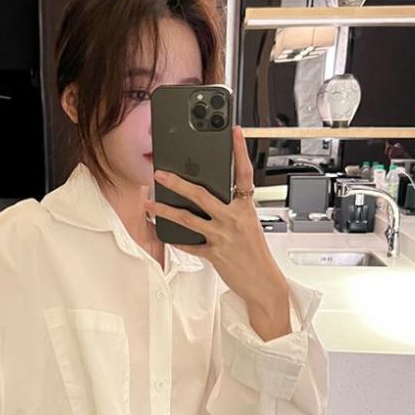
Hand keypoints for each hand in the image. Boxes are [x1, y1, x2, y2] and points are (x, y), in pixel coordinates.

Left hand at [151, 127, 294, 341]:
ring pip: (188, 219)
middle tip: (160, 173)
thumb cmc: (257, 254)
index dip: (240, 151)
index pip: (244, 174)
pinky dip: (176, 240)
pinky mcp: (214, 254)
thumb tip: (212, 198)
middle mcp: (233, 219)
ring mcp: (222, 237)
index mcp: (246, 208)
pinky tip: (164, 234)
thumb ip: (233, 209)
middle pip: (202, 195)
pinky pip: (190, 245)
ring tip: (149, 204)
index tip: (234, 131)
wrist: (264, 283)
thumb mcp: (250, 225)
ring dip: (165, 210)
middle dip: (178, 183)